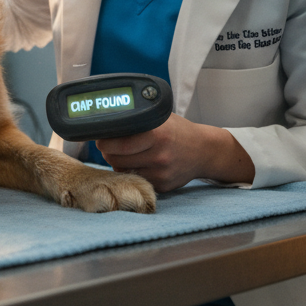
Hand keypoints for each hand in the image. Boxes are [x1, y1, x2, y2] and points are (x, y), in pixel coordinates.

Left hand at [95, 113, 253, 191]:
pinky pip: (135, 179)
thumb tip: (107, 123)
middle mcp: (159, 156)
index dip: (105, 141)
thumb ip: (138, 120)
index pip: (118, 143)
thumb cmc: (178, 131)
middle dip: (108, 151)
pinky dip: (131, 171)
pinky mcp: (161, 186)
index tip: (100, 138)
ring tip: (126, 153)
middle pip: (115, 158)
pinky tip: (139, 162)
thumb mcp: (160, 119)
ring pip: (122, 170)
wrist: (204, 151)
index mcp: (158, 135)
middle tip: (108, 145)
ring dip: (118, 162)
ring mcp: (160, 173)